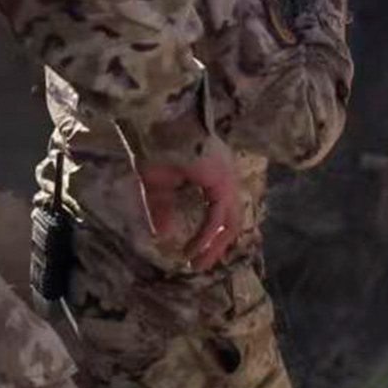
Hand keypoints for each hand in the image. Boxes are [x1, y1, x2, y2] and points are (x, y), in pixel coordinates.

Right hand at [137, 136, 240, 271]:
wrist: (156, 121)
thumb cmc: (155, 144)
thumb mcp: (156, 184)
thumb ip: (161, 209)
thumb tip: (162, 235)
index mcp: (215, 171)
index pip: (223, 207)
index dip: (212, 231)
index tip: (194, 251)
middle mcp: (227, 174)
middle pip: (231, 218)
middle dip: (216, 245)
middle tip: (198, 265)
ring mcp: (228, 177)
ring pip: (231, 221)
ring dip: (215, 246)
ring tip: (196, 264)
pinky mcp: (222, 182)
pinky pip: (219, 217)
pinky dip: (206, 236)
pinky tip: (191, 249)